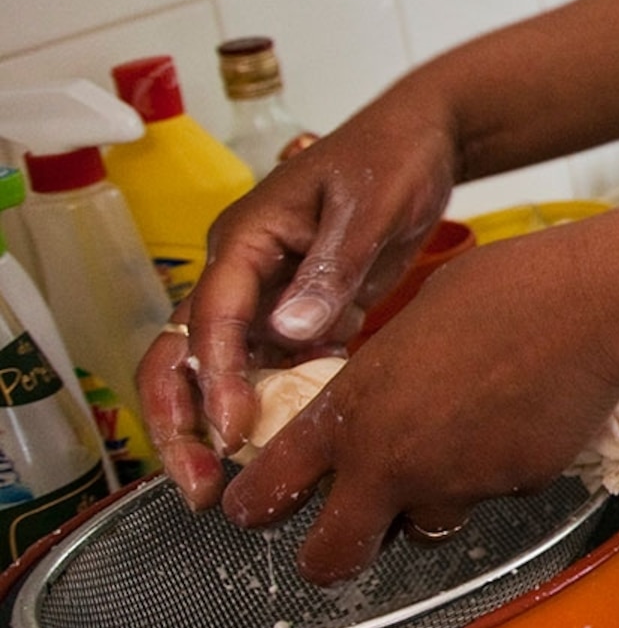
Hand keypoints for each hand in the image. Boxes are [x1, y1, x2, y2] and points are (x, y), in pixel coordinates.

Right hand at [138, 92, 460, 509]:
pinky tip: (291, 451)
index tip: (233, 433)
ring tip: (231, 488)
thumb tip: (291, 331)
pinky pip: (275, 369)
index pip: (210, 320)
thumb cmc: (392, 157)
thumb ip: (332, 268)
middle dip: (183, 422)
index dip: (216, 381)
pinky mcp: (303, 312)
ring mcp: (268, 296)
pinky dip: (273, 409)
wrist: (427, 140)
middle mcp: (242, 272)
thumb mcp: (368, 207)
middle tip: (202, 485)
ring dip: (220, 428)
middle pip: (186, 356)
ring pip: (223, 373)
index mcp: (244, 240)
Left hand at [212, 232, 618, 582]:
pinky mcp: (516, 490)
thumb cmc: (504, 290)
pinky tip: (522, 420)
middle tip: (350, 530)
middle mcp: (392, 464)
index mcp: (351, 415)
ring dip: (431, 502)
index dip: (254, 507)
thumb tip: (383, 392)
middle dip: (332, 553)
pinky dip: (501, 472)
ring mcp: (457, 485)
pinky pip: (496, 495)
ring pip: (426, 525)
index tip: (260, 506)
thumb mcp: (411, 322)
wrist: (592, 306)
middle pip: (331, 559)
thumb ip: (382, 376)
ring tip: (463, 445)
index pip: (265, 493)